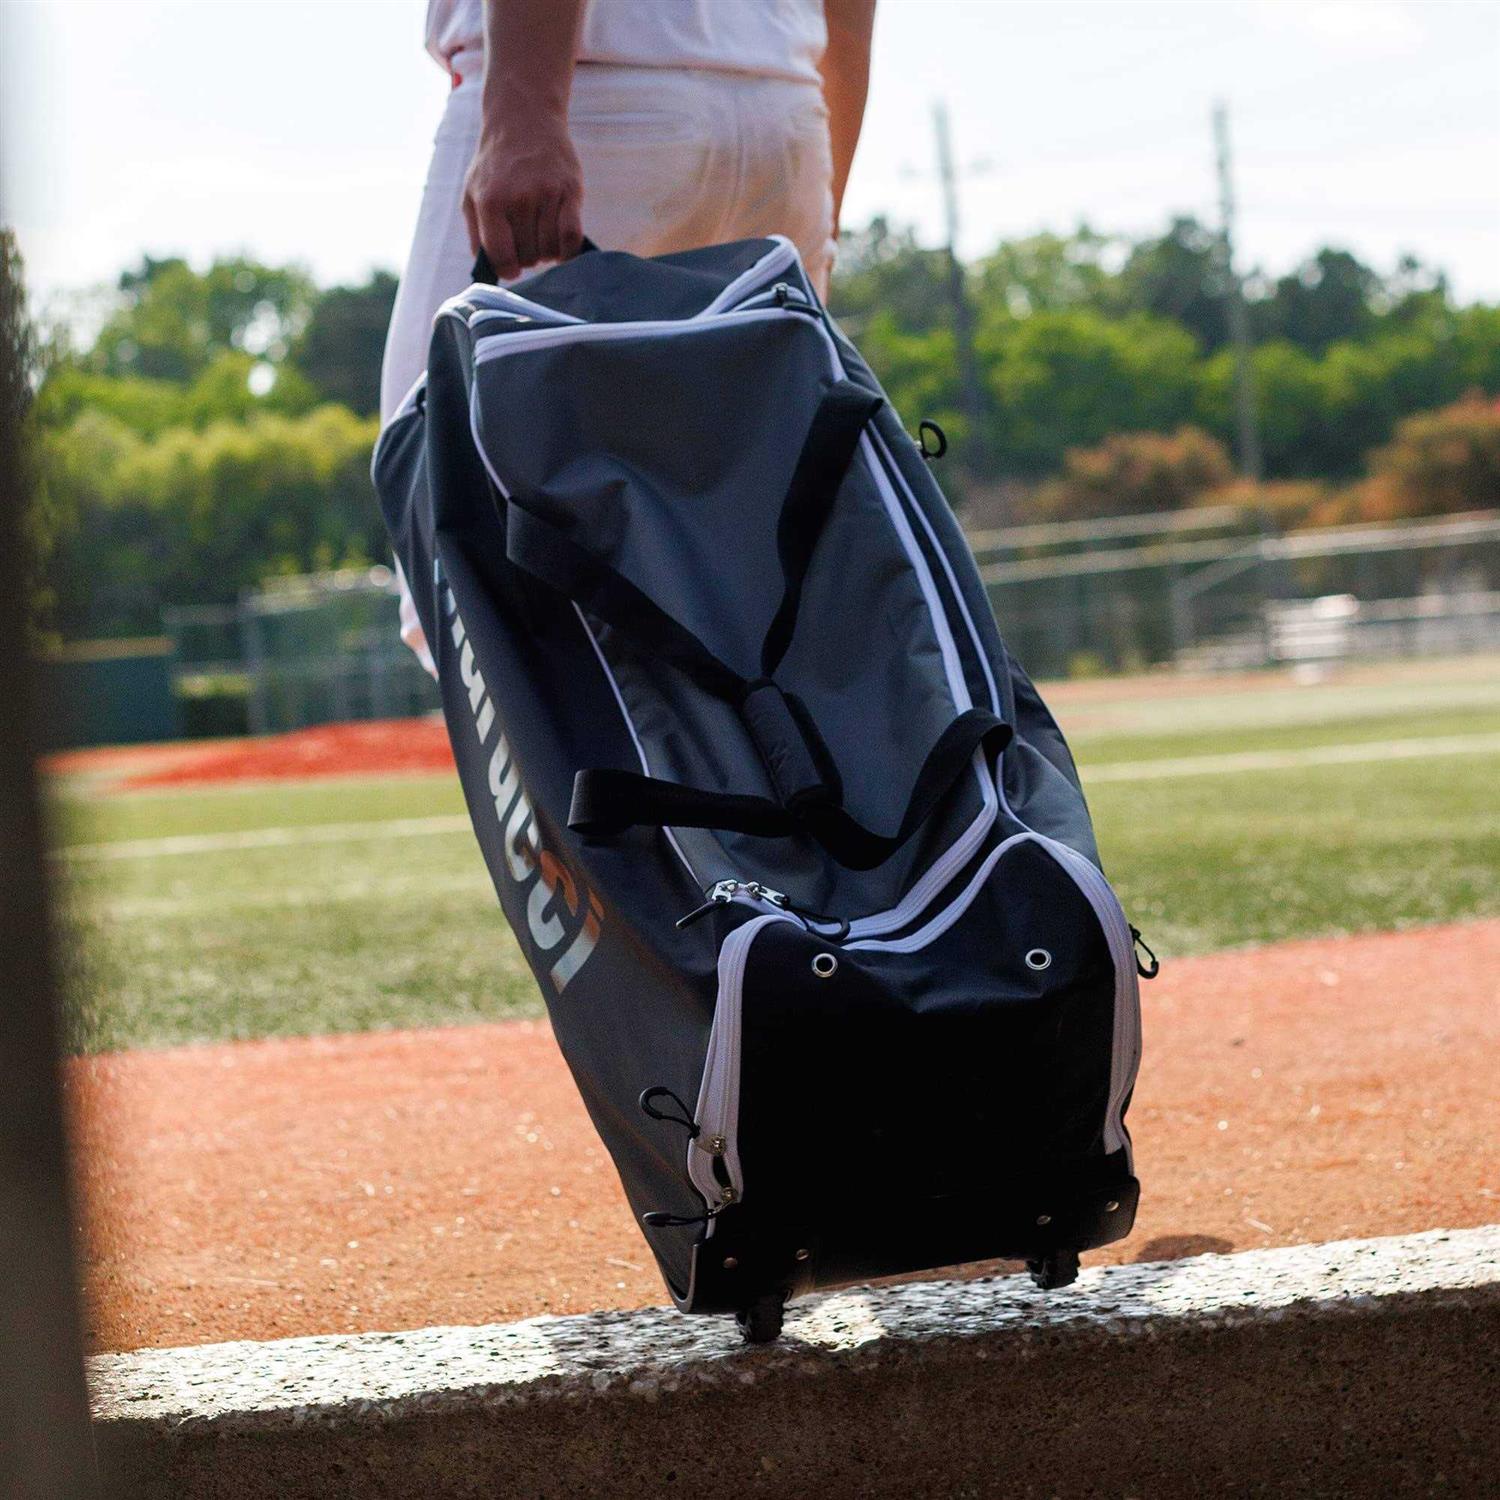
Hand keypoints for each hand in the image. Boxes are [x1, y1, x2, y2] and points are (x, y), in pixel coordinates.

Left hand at [462, 115, 583, 280]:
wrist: (524, 119)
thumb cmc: (495, 164)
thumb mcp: (472, 192)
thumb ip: (477, 232)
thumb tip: (489, 268)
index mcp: (491, 201)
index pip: (502, 256)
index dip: (507, 270)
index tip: (511, 268)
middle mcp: (519, 198)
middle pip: (528, 256)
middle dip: (527, 257)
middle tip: (526, 242)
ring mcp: (547, 193)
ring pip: (550, 250)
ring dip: (547, 253)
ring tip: (541, 237)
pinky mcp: (571, 190)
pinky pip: (573, 237)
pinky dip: (569, 251)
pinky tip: (562, 246)